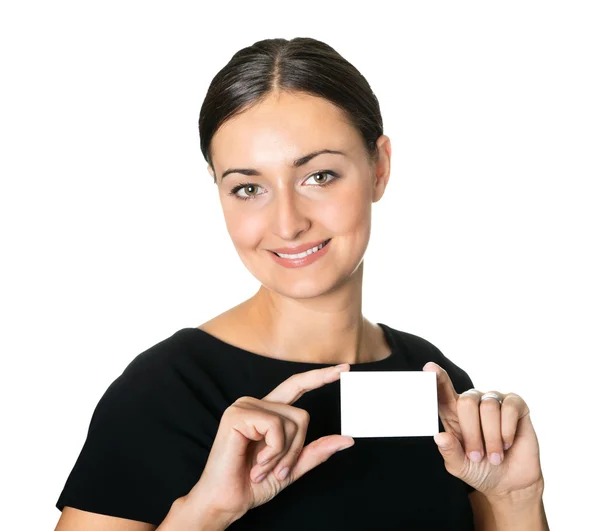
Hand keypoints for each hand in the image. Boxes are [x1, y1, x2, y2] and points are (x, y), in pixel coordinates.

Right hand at [180, 364, 354, 524]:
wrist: (226, 501)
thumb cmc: (252, 484)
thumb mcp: (292, 467)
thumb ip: (316, 451)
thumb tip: (347, 439)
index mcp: (268, 412)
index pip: (298, 386)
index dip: (320, 377)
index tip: (345, 368)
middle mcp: (256, 403)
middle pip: (302, 414)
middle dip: (296, 449)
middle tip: (277, 470)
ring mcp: (246, 406)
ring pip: (292, 421)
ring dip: (283, 454)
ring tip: (263, 468)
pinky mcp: (238, 414)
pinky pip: (276, 426)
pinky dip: (273, 451)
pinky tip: (257, 461)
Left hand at [422, 362, 542, 499]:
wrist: (510, 482)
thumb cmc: (480, 469)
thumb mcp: (460, 466)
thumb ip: (449, 452)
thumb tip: (439, 437)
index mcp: (453, 412)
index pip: (441, 390)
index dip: (436, 378)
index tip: (429, 368)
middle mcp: (472, 401)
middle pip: (466, 401)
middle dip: (472, 433)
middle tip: (477, 456)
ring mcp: (493, 401)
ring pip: (488, 406)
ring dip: (491, 437)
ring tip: (495, 456)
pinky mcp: (516, 405)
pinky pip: (509, 407)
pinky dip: (507, 429)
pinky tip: (508, 442)